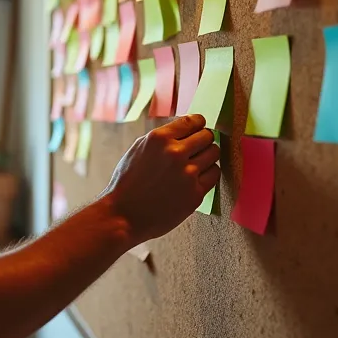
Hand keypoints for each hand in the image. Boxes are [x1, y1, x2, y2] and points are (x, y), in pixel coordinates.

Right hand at [99, 114, 220, 244]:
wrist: (123, 216)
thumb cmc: (127, 183)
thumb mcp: (138, 149)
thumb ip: (162, 137)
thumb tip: (186, 129)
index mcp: (159, 138)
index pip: (194, 121)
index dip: (199, 124)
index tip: (200, 128)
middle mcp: (175, 153)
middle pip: (207, 136)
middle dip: (204, 140)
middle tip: (198, 148)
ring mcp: (187, 174)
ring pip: (214, 153)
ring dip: (208, 156)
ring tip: (196, 163)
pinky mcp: (195, 193)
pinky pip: (214, 174)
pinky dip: (208, 173)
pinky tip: (197, 177)